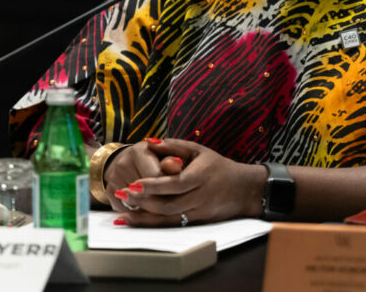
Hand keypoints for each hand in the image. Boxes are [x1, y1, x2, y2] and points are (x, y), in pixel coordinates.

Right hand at [103, 139, 183, 212]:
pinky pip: (128, 210)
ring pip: (138, 204)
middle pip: (147, 193)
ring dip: (152, 209)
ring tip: (163, 204)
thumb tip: (178, 164)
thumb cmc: (151, 158)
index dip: (170, 188)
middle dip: (162, 200)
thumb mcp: (164, 155)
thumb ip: (172, 161)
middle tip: (176, 203)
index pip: (157, 177)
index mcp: (138, 151)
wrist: (125, 161)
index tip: (180, 192)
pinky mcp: (109, 192)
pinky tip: (148, 207)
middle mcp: (122, 164)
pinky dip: (140, 212)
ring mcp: (113, 179)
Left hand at [110, 139, 265, 226]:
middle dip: (143, 201)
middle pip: (168, 203)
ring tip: (122, 211)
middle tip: (121, 194)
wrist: (244, 190)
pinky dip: (152, 224)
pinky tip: (135, 222)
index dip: (154, 185)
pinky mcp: (196, 222)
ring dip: (144, 216)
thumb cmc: (218, 166)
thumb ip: (174, 146)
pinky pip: (171, 225)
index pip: (175, 183)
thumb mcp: (199, 150)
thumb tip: (148, 141)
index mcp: (200, 176)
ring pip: (168, 218)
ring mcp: (198, 212)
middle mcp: (199, 197)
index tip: (134, 183)